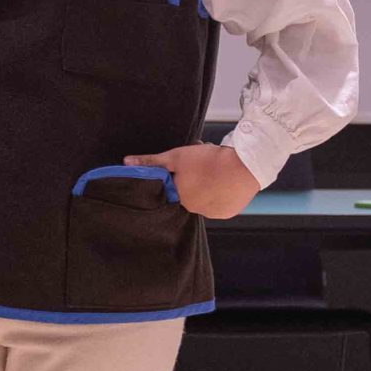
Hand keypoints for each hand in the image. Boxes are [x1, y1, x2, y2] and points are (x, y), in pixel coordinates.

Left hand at [127, 142, 262, 219]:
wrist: (244, 166)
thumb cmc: (207, 161)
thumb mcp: (175, 156)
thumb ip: (151, 162)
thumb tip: (126, 163)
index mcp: (181, 199)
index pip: (173, 190)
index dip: (179, 176)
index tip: (186, 167)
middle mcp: (195, 211)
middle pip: (190, 193)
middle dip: (194, 179)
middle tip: (202, 164)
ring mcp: (213, 213)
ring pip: (205, 198)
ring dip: (208, 186)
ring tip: (215, 170)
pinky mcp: (228, 212)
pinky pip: (220, 203)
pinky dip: (221, 193)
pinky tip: (224, 180)